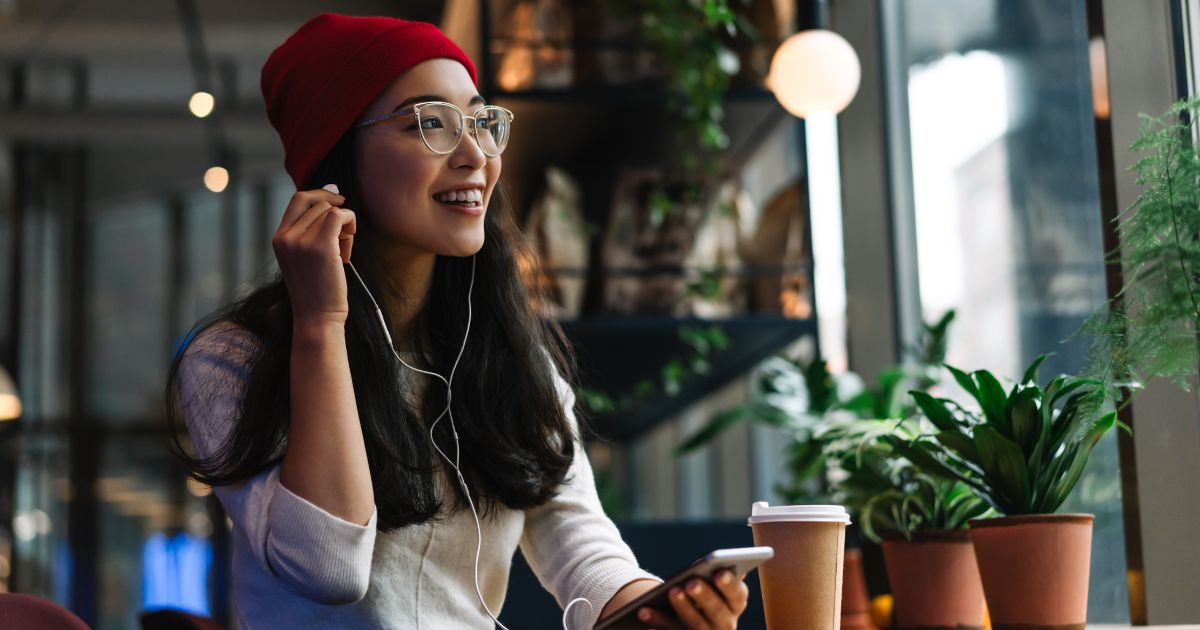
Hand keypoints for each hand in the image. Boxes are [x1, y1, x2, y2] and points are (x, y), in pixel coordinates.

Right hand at [272, 186, 356, 324]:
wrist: (317, 317)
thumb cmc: (317, 290)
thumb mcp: (304, 256)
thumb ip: (312, 229)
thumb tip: (334, 194)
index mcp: (279, 238)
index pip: (299, 199)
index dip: (321, 194)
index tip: (338, 202)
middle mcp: (286, 237)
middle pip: (319, 204)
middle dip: (336, 217)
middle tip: (343, 240)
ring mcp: (301, 240)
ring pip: (330, 210)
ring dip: (345, 225)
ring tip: (343, 251)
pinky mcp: (321, 246)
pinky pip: (339, 215)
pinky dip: (350, 221)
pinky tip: (349, 242)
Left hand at [638, 570, 748, 628]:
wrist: (694, 622)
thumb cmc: (705, 591)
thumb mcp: (713, 583)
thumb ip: (718, 574)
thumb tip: (723, 564)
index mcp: (736, 604)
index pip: (737, 595)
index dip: (729, 584)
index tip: (718, 572)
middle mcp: (726, 624)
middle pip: (717, 611)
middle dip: (704, 596)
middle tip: (690, 582)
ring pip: (695, 624)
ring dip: (683, 608)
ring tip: (672, 591)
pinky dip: (656, 620)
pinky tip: (643, 611)